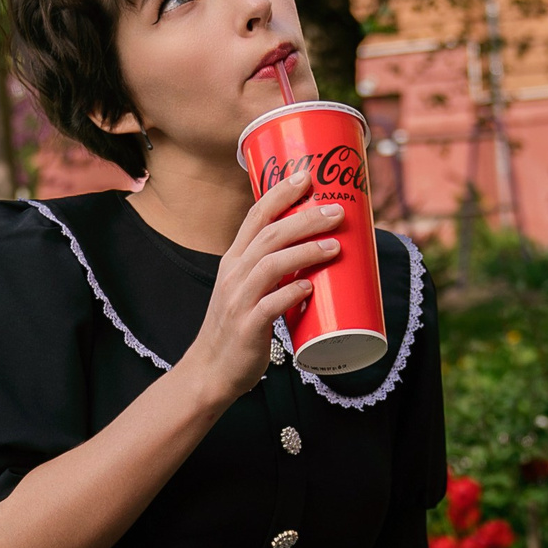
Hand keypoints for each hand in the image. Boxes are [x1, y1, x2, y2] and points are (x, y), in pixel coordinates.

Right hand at [179, 165, 341, 407]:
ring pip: (271, 265)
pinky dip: (292, 293)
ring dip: (304, 251)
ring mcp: (238, 301)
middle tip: (336, 211)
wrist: (211, 371)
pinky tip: (309, 287)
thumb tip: (315, 252)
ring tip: (334, 244)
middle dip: (304, 218)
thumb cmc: (238, 329)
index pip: (255, 217)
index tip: (306, 176)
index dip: (280, 193)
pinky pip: (271, 305)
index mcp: (233, 261)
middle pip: (269, 235)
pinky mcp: (247, 328)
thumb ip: (274, 270)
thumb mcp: (247, 290)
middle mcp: (233, 275)